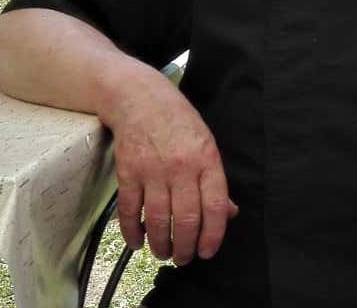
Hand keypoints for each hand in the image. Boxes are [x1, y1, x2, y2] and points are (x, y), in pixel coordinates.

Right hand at [99, 62, 237, 264]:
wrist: (140, 99)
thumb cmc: (179, 121)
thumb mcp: (207, 144)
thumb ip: (216, 180)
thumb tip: (228, 212)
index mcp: (207, 160)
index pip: (215, 204)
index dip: (213, 234)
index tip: (208, 251)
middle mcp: (182, 167)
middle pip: (187, 218)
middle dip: (186, 246)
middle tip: (184, 258)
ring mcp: (153, 170)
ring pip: (159, 219)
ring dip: (161, 243)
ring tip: (164, 253)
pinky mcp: (128, 173)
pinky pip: (130, 210)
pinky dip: (133, 231)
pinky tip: (138, 242)